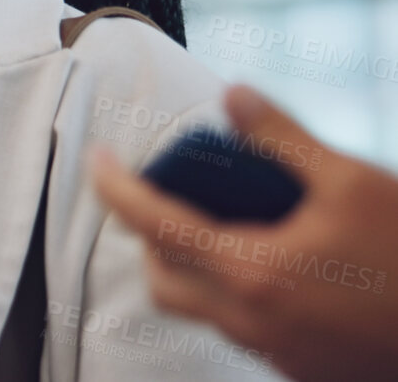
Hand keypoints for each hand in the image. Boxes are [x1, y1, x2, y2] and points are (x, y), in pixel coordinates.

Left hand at [92, 84, 397, 381]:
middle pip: (163, 279)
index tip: (96, 158)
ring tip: (226, 222)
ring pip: (202, 309)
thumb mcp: (352, 181)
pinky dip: (235, 292)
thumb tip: (233, 94)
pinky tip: (277, 262)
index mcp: (250, 272)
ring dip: (193, 267)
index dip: (115, 188)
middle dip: (151, 236)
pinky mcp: (302, 370)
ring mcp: (275, 353)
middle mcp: (249, 321)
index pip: (154, 225)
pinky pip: (243, 330)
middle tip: (169, 193)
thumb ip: (283, 137)